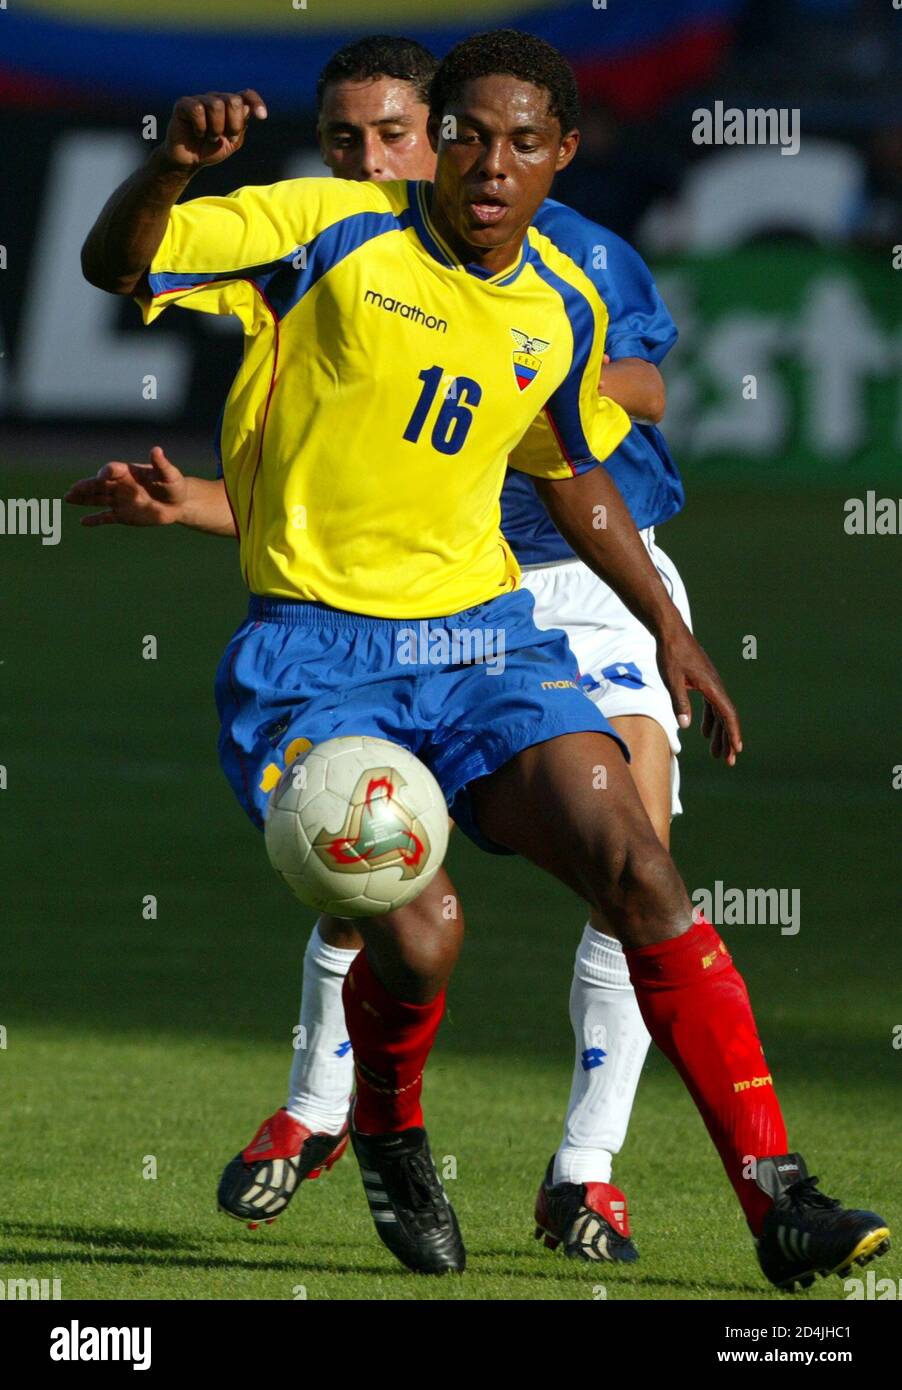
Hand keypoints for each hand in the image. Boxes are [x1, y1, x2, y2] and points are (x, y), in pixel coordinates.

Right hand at [65, 446, 187, 526]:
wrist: (179, 503)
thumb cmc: (174, 485)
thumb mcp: (170, 475)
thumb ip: (162, 464)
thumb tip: (156, 450)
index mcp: (129, 473)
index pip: (113, 470)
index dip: (108, 472)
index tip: (104, 475)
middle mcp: (120, 485)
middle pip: (99, 485)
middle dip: (85, 486)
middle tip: (72, 489)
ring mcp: (120, 500)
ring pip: (97, 499)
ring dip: (83, 499)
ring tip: (68, 498)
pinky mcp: (123, 515)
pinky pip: (106, 517)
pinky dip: (95, 520)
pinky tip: (83, 522)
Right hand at [161, 89, 266, 170]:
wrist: (189, 160)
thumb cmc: (211, 150)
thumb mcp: (232, 142)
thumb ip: (241, 126)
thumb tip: (247, 108)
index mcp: (229, 106)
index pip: (246, 95)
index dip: (256, 102)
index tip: (262, 117)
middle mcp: (216, 99)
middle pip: (233, 100)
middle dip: (234, 124)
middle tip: (227, 137)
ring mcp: (199, 99)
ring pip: (216, 105)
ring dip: (216, 128)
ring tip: (210, 138)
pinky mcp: (183, 104)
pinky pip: (198, 110)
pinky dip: (201, 127)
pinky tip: (197, 133)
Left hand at [654, 619, 742, 764]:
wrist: (670, 632)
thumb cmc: (670, 654)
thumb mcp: (672, 679)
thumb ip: (679, 702)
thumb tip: (685, 726)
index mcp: (711, 686)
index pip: (727, 714)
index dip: (733, 733)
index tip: (737, 750)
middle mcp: (716, 686)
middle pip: (727, 717)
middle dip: (728, 740)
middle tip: (728, 762)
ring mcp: (711, 684)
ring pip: (720, 713)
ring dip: (719, 734)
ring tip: (716, 754)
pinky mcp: (704, 682)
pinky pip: (711, 705)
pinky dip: (710, 721)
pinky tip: (703, 733)